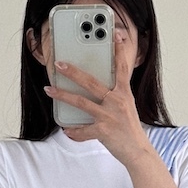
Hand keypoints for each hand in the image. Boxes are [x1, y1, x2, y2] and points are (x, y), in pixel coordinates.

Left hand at [44, 28, 152, 166]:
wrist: (138, 152)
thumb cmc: (130, 130)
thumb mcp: (127, 107)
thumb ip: (115, 95)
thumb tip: (97, 88)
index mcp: (124, 93)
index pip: (121, 68)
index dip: (118, 51)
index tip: (116, 35)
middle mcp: (116, 102)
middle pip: (91, 82)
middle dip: (73, 72)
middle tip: (59, 63)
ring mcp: (109, 116)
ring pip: (81, 102)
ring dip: (63, 95)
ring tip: (50, 89)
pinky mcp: (103, 131)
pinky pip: (83, 130)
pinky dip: (73, 131)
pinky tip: (65, 129)